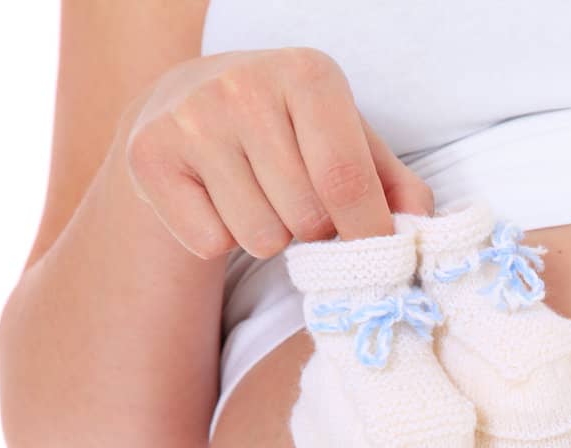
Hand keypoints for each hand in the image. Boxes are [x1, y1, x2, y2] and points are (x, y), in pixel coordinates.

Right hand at [123, 48, 433, 257]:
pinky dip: (220, 237)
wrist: (186, 103)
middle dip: (314, 230)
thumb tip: (421, 226)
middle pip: (305, 217)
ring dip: (269, 236)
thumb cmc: (289, 130)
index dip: (367, 232)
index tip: (374, 250)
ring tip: (257, 196)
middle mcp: (244, 85)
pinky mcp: (149, 155)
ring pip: (260, 237)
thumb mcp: (350, 140)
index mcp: (308, 74)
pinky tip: (216, 199)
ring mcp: (191, 119)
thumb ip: (396, 184)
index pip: (347, 180)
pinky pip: (210, 241)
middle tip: (297, 201)